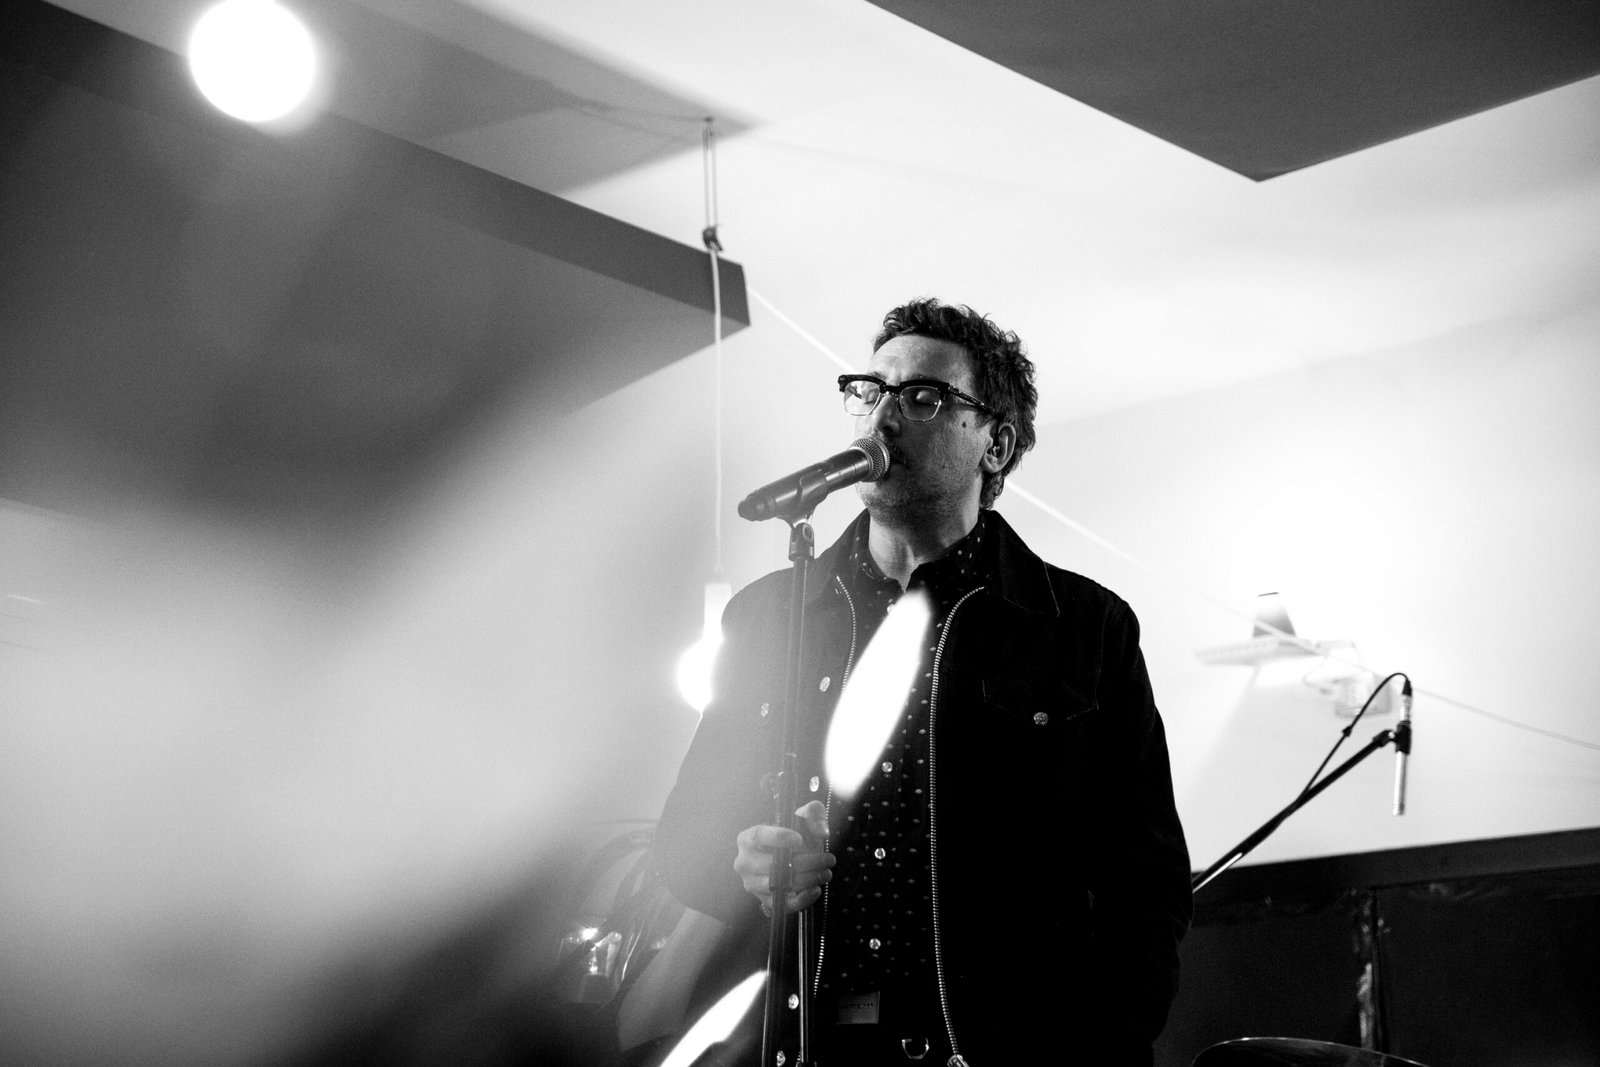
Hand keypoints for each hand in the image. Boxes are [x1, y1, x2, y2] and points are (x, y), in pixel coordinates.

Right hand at [734, 800, 834, 915]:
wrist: (786, 857)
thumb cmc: (792, 835)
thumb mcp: (801, 817)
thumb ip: (813, 814)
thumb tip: (821, 831)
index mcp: (747, 838)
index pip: (759, 836)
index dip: (778, 837)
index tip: (800, 839)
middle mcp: (744, 862)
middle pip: (773, 864)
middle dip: (805, 862)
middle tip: (828, 858)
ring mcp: (752, 884)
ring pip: (779, 884)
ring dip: (807, 879)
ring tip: (826, 872)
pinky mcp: (764, 901)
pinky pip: (783, 904)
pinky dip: (801, 899)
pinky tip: (816, 889)